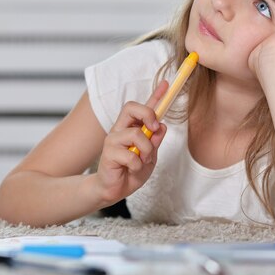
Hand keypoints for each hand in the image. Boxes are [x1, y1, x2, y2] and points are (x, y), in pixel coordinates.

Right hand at [94, 81, 168, 205]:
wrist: (115, 190)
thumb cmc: (131, 171)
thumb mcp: (150, 156)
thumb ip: (155, 142)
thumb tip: (162, 126)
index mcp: (131, 128)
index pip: (142, 107)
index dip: (155, 95)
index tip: (166, 84)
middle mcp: (120, 129)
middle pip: (131, 107)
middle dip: (148, 114)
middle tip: (154, 128)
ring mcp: (113, 140)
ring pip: (136, 134)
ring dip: (146, 150)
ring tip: (143, 161)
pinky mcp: (108, 153)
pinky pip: (131, 155)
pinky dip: (137, 165)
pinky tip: (131, 169)